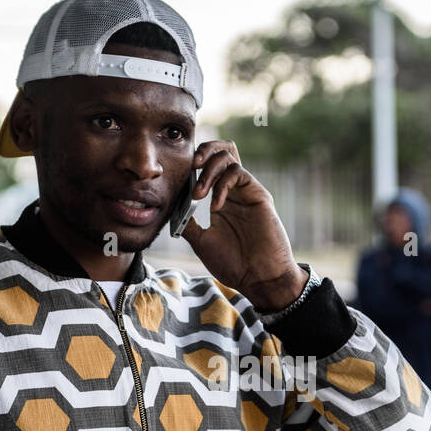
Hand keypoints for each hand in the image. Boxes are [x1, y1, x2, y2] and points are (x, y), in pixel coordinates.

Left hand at [179, 140, 304, 310]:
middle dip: (203, 151)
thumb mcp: (202, 242)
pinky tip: (216, 206)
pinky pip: (238, 173)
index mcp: (222, 199)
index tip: (178, 175)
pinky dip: (222, 185)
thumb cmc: (234, 264)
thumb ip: (188, 223)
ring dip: (208, 171)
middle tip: (191, 166)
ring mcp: (247, 191)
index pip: (210, 166)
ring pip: (228, 157)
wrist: (259, 279)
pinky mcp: (259, 195)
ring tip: (198, 196)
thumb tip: (171, 208)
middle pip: (222, 151)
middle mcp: (235, 191)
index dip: (194, 163)